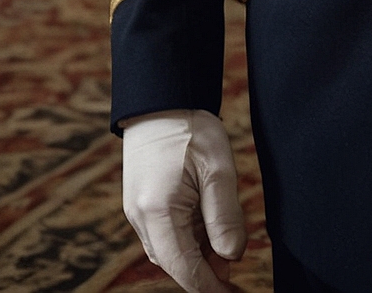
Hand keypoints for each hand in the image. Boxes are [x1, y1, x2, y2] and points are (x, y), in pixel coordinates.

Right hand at [120, 109, 244, 291]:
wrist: (160, 99)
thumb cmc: (189, 128)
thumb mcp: (218, 169)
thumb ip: (225, 217)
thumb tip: (232, 256)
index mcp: (158, 212)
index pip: (185, 269)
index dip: (212, 287)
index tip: (235, 292)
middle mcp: (140, 218)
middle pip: (175, 264)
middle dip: (206, 270)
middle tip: (235, 259)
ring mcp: (136, 211)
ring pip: (168, 251)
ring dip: (196, 253)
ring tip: (223, 238)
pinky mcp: (139, 203)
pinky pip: (162, 235)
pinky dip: (185, 238)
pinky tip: (205, 223)